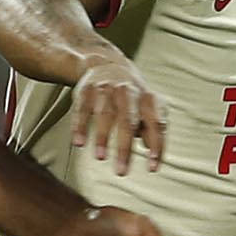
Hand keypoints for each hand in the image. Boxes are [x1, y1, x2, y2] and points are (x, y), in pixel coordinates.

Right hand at [69, 56, 168, 175]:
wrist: (106, 63)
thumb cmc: (131, 95)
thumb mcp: (147, 108)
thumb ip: (152, 130)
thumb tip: (153, 152)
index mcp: (148, 99)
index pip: (156, 124)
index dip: (156, 146)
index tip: (152, 168)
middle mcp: (128, 92)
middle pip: (128, 121)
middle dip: (125, 147)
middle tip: (121, 172)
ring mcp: (107, 89)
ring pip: (105, 114)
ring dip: (103, 137)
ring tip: (100, 158)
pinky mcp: (87, 90)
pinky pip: (83, 109)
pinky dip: (80, 126)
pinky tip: (79, 143)